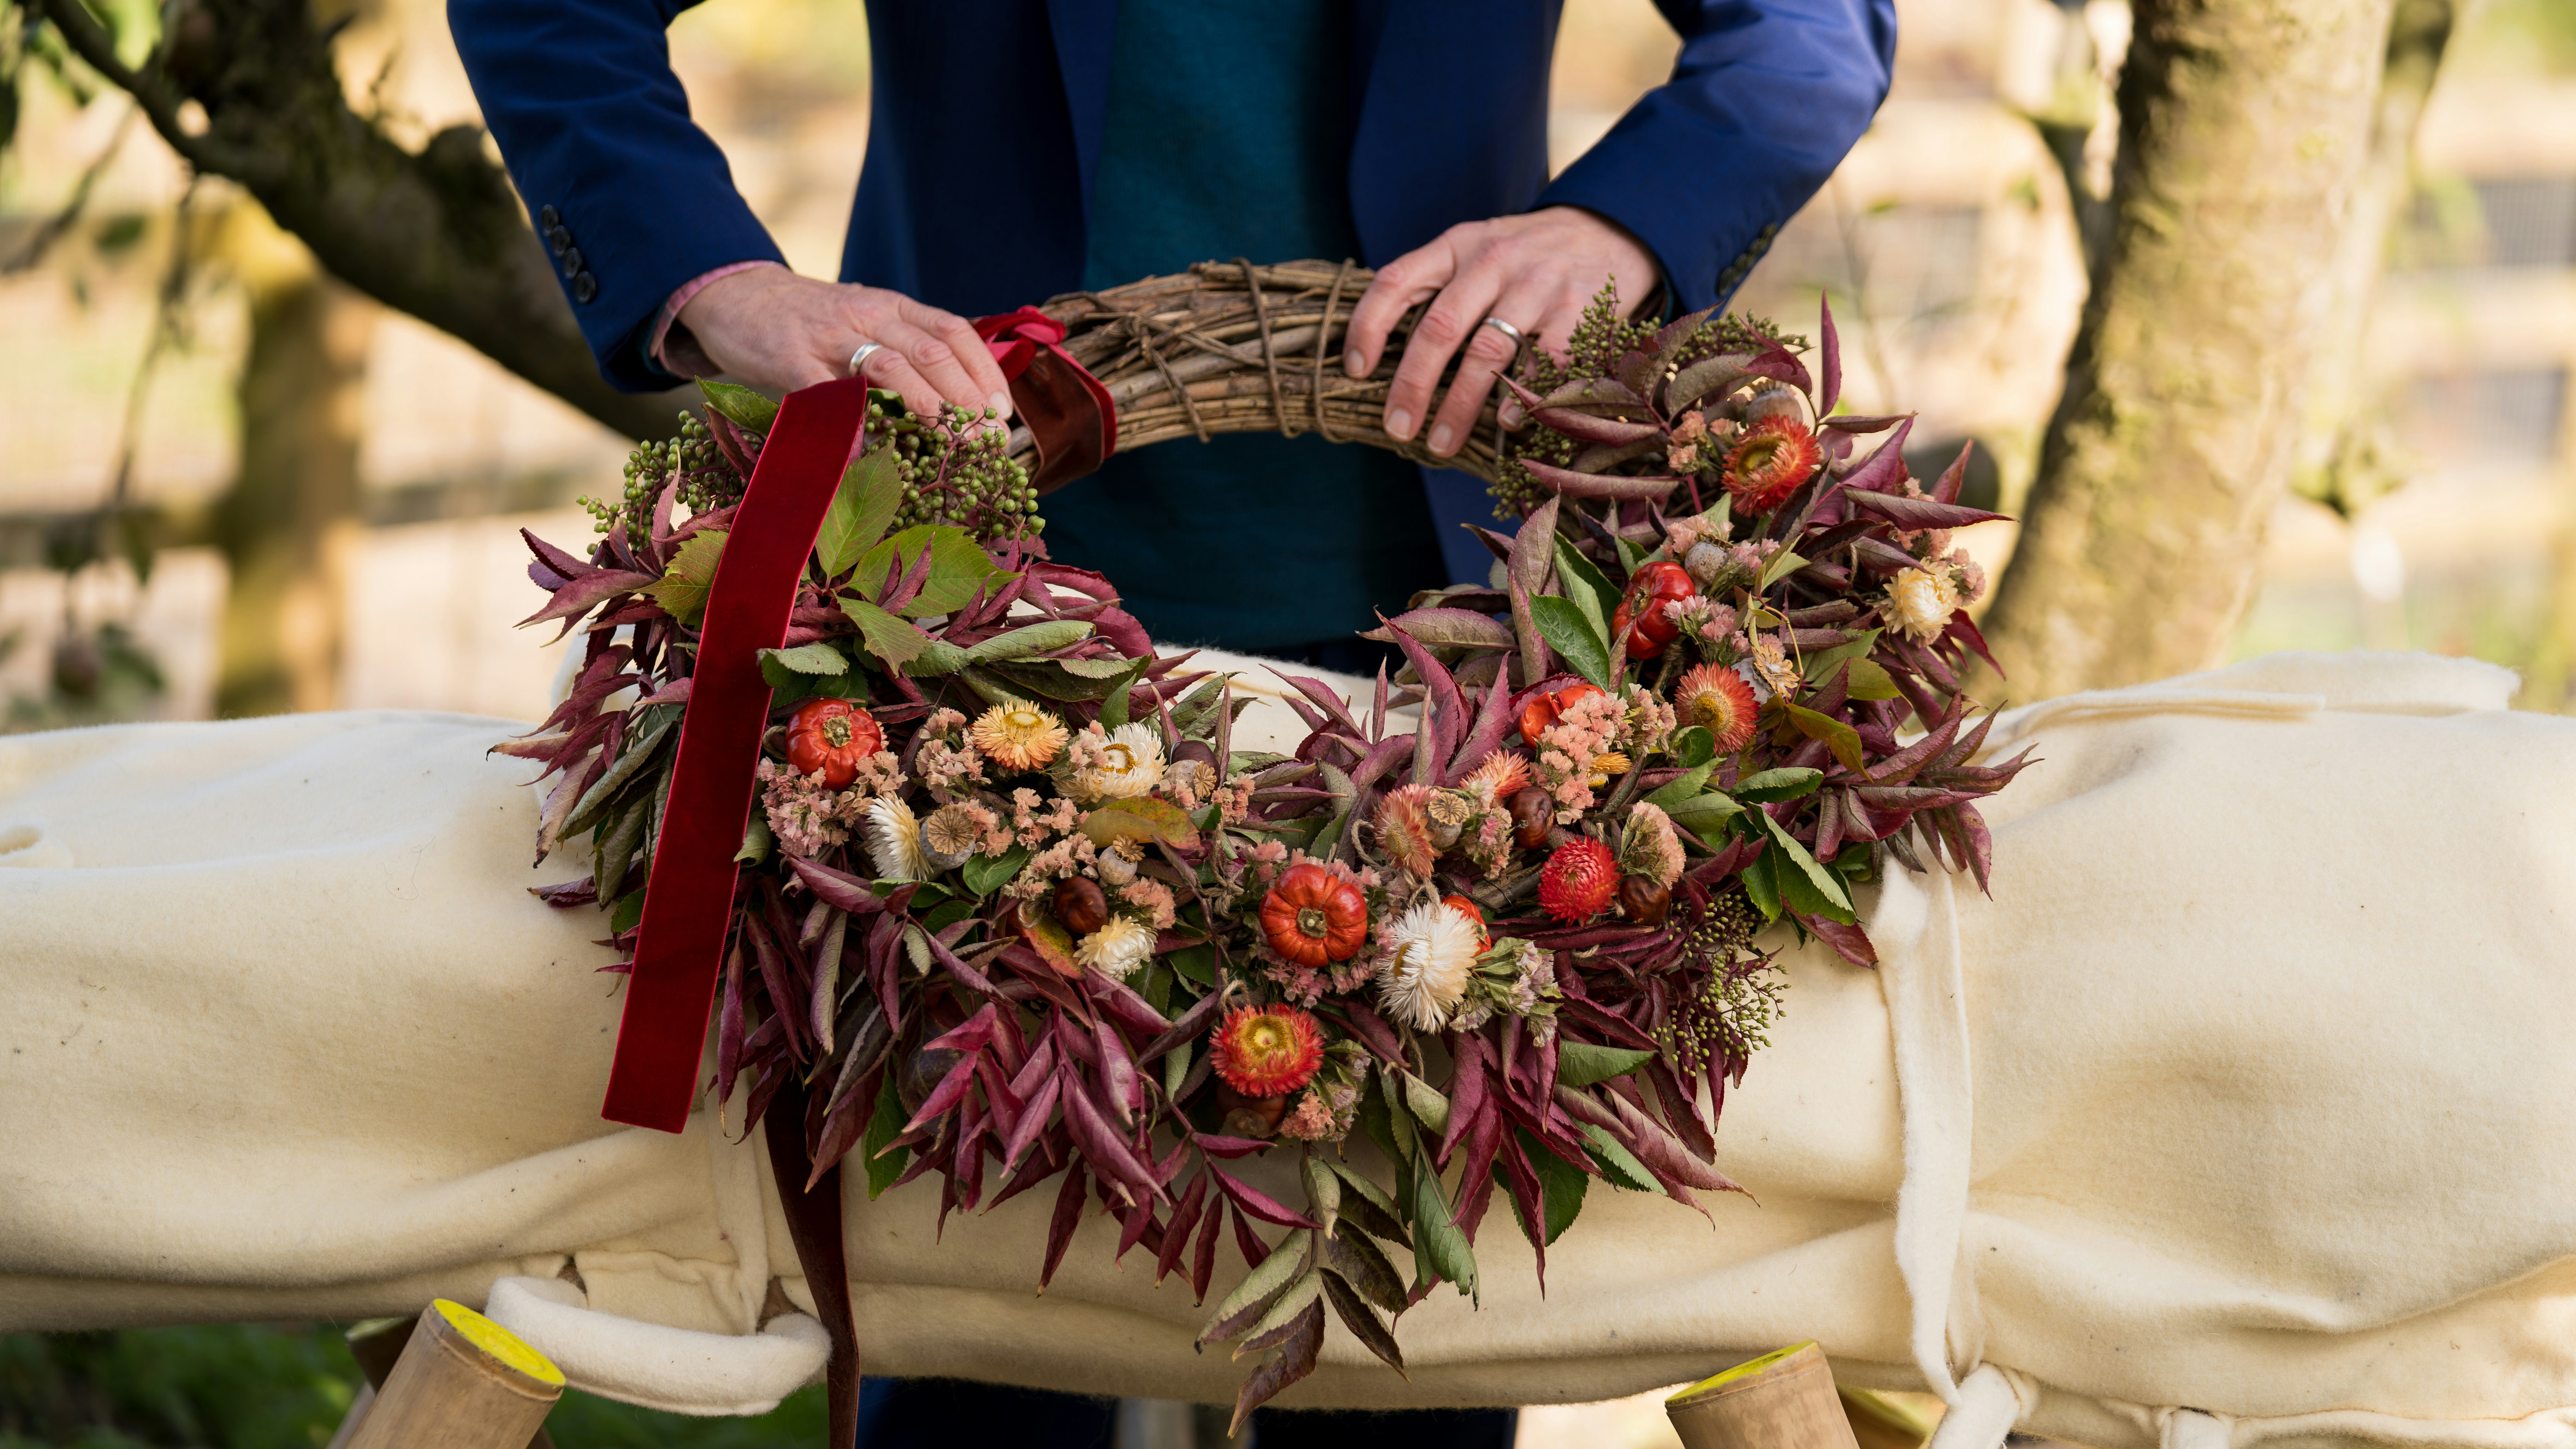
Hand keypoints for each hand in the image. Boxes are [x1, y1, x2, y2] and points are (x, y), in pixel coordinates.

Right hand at [674, 266, 1014, 422]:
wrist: (737, 293)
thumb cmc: (811, 320)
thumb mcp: (865, 318)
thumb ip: (904, 346)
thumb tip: (959, 397)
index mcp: (893, 307)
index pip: (953, 332)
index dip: (984, 371)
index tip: (1002, 413)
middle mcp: (869, 316)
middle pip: (931, 352)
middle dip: (965, 398)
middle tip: (985, 441)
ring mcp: (830, 336)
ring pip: (889, 366)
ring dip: (926, 406)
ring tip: (949, 443)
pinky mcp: (790, 358)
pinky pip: (826, 393)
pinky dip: (852, 423)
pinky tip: (871, 452)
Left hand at [1341, 207, 1659, 458]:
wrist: (1609, 229)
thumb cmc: (1526, 256)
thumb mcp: (1476, 250)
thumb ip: (1436, 286)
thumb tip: (1384, 351)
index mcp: (1457, 245)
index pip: (1396, 281)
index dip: (1367, 327)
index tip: (1355, 370)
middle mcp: (1493, 260)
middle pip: (1439, 327)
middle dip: (1413, 385)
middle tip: (1398, 429)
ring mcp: (1537, 283)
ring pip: (1487, 351)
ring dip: (1461, 405)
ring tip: (1441, 444)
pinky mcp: (1577, 308)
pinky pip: (1545, 360)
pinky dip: (1523, 396)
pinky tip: (1508, 425)